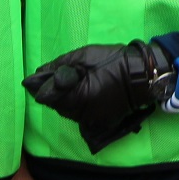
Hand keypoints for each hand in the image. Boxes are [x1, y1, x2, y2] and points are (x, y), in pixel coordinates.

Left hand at [22, 40, 176, 152]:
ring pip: (68, 111)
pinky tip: (85, 92)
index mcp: (76, 98)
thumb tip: (39, 74)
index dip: (40, 85)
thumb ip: (59, 66)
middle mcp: (81, 115)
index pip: (46, 97)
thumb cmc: (113, 61)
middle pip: (56, 105)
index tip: (35, 78)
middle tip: (59, 76)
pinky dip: (78, 104)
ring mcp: (91, 121)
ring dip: (65, 99)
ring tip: (75, 82)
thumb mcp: (83, 56)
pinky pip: (81, 115)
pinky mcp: (100, 123)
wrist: (143, 75)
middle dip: (53, 92)